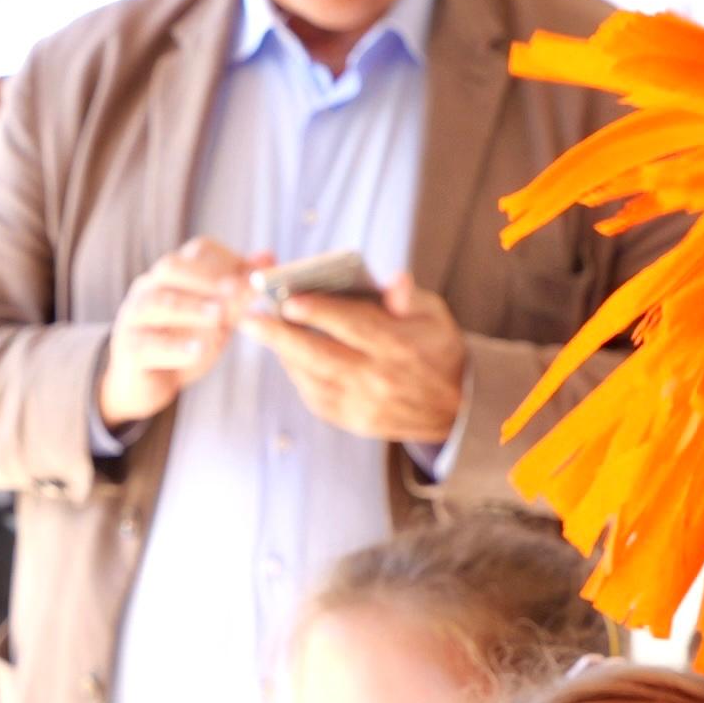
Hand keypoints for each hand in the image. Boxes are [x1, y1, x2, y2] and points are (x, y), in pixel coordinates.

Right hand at [98, 237, 259, 429]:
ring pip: (157, 303)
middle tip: (236, 290)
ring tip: (219, 316)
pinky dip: (176, 347)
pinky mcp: (129, 351)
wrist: (146, 383)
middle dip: (207, 277)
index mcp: (173, 275)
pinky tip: (199, 350)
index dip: (228, 259)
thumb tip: (268, 258)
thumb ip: (239, 291)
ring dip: (191, 307)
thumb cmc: (182, 341)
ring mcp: (134, 318)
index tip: (255, 275)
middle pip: (172, 268)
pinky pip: (148, 345)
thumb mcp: (217, 317)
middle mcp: (149, 288)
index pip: (198, 251)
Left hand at [244, 276, 469, 446]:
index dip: (320, 312)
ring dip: (282, 353)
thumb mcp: (434, 315)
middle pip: (322, 356)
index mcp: (401, 348)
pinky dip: (296, 373)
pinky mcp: (352, 422)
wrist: (453, 409)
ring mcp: (363, 406)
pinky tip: (284, 353)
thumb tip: (394, 281)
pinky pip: (314, 396)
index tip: (289, 299)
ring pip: (311, 378)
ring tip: (260, 328)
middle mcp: (380, 380)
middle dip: (281, 336)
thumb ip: (409, 297)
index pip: (355, 327)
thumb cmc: (435, 348)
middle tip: (249, 317)